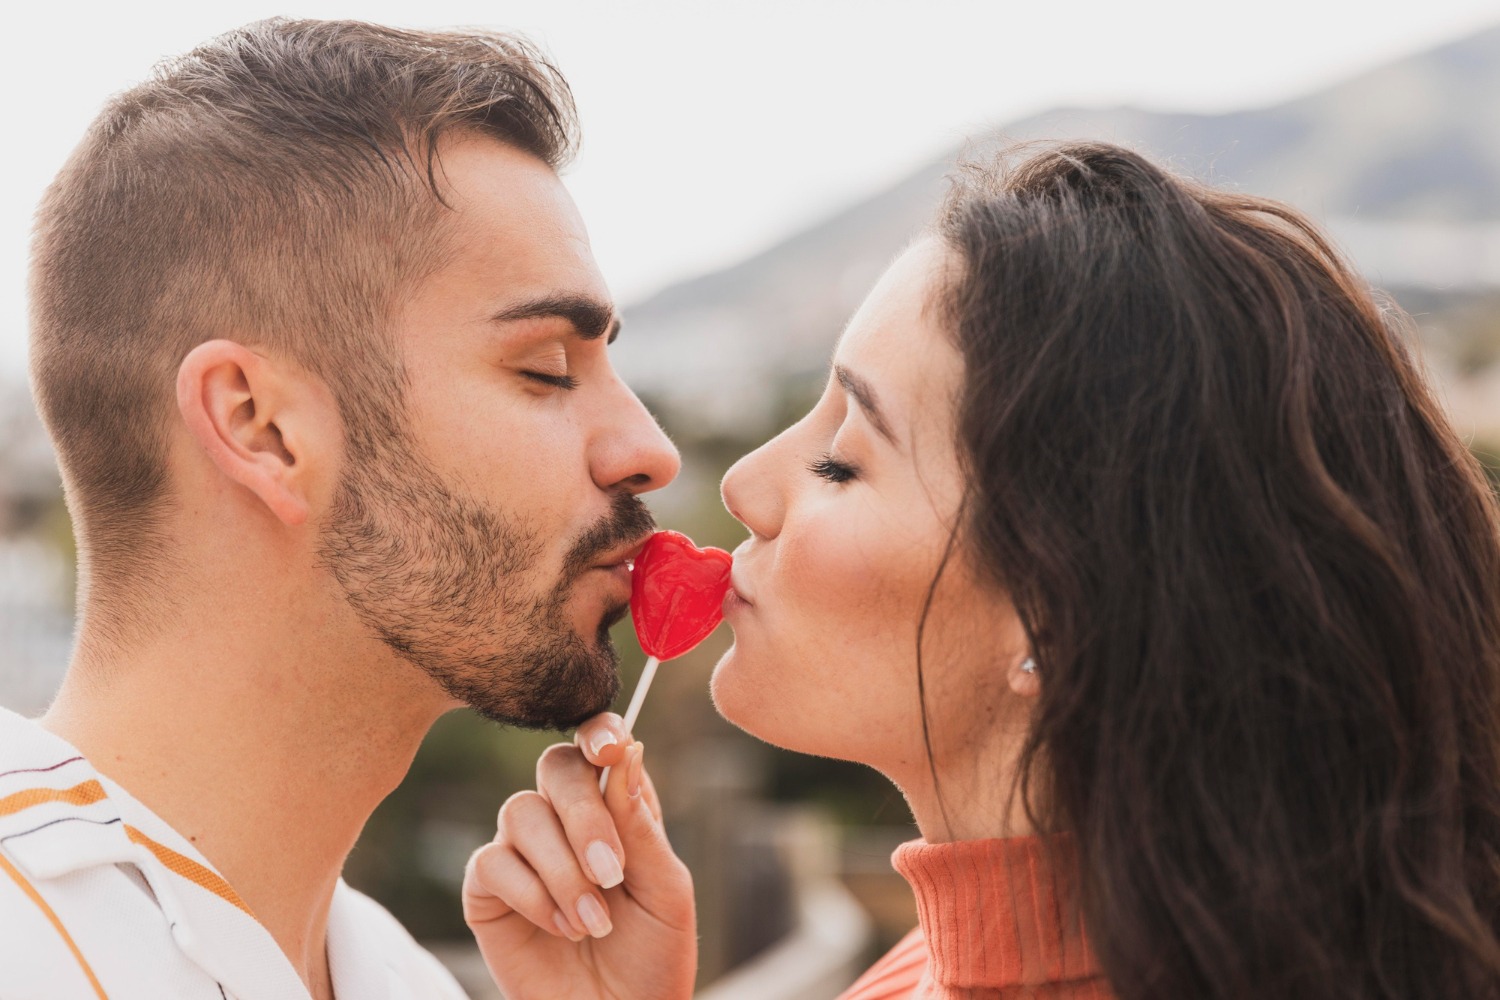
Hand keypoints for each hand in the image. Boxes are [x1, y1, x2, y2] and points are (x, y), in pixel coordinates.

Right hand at [463, 714, 696, 999]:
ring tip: (594, 924)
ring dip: (563, 870)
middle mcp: (566, 820)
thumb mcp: (666, 891)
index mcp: (616, 809)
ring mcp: (524, 852)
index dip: (599, 733)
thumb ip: (642, 826)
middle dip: (584, 815)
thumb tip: (627, 752)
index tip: (611, 747)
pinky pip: (493, 861)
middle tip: (611, 872)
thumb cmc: (653, 959)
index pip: (600, 747)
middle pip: (555, 768)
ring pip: (521, 813)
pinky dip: (533, 894)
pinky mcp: (488, 890)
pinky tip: (562, 928)